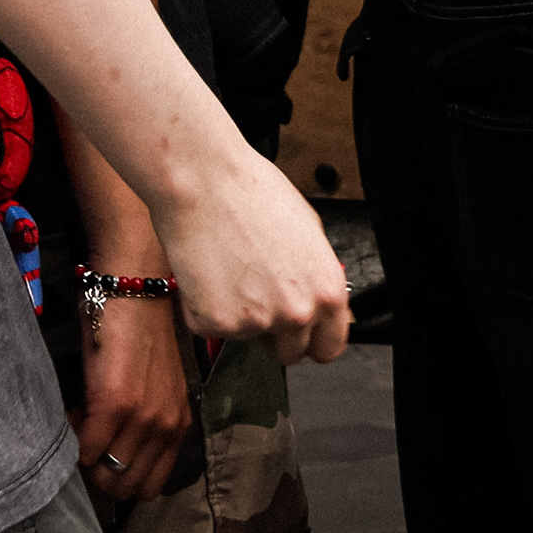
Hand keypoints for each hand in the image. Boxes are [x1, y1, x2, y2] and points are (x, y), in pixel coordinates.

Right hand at [74, 289, 191, 505]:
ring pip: (107, 475)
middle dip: (101, 474)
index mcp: (178, 424)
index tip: (106, 450)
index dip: (121, 476)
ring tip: (82, 424)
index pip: (150, 486)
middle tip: (88, 442)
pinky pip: (86, 450)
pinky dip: (73, 440)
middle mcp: (166, 426)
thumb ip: (146, 421)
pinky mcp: (115, 404)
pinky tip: (74, 412)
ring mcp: (143, 418)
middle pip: (128, 488)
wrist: (133, 289)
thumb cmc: (138, 332)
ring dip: (87, 459)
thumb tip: (116, 451)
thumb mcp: (155, 385)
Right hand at [147, 151, 348, 365]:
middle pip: (290, 353)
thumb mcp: (308, 232)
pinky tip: (207, 270)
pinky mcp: (215, 324)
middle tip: (256, 291)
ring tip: (229, 267)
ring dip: (238, 315)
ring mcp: (255, 323)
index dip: (313, 339)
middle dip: (274, 331)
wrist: (203, 180)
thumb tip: (319, 303)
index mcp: (327, 291)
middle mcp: (296, 313)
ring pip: (248, 338)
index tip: (301, 333)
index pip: (329, 347)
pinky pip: (211, 327)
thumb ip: (317, 277)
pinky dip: (204, 306)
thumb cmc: (251, 192)